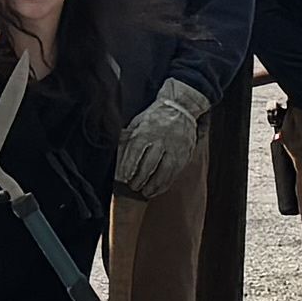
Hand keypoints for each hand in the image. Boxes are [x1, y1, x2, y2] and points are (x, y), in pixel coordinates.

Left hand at [116, 84, 205, 200]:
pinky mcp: (184, 155)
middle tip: (132, 187)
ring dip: (153, 185)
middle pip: (150, 164)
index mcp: (147, 130)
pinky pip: (174, 174)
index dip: (129, 166)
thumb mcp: (138, 121)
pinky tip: (157, 190)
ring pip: (164, 172)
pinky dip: (165, 185)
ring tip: (144, 193)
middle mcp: (161, 140)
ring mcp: (174, 148)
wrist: (181, 108)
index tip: (124, 178)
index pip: (136, 151)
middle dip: (140, 179)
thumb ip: (129, 137)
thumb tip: (117, 155)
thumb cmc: (155, 117)